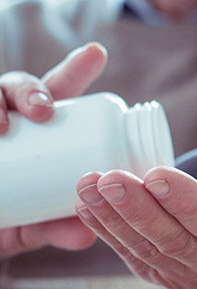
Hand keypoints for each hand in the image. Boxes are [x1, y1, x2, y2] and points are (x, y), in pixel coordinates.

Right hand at [0, 43, 107, 258]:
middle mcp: (10, 119)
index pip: (59, 90)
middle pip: (21, 86)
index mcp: (39, 128)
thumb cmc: (6, 221)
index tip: (97, 53)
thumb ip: (57, 228)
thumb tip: (87, 235)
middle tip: (43, 111)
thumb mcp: (33, 227)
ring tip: (2, 126)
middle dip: (32, 90)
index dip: (76, 68)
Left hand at [75, 123, 196, 288]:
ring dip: (112, 218)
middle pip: (173, 240)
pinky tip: (84, 202)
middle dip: (137, 210)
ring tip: (87, 184)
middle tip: (108, 176)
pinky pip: (130, 252)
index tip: (157, 173)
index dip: (187, 203)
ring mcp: (186, 271)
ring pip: (145, 248)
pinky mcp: (160, 269)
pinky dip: (105, 227)